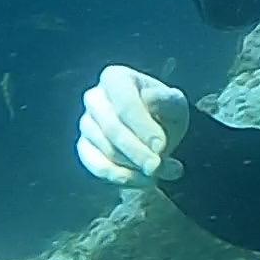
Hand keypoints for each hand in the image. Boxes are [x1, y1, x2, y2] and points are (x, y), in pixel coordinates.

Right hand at [76, 64, 190, 186]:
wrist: (156, 129)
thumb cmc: (165, 111)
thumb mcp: (174, 103)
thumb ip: (166, 100)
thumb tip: (149, 100)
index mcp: (115, 78)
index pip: (125, 104)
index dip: (142, 127)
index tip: (161, 147)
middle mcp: (95, 98)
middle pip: (112, 129)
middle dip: (138, 152)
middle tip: (158, 167)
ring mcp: (86, 123)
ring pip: (107, 151)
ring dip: (136, 167)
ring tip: (163, 171)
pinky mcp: (85, 148)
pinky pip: (97, 166)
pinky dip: (122, 177)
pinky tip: (144, 181)